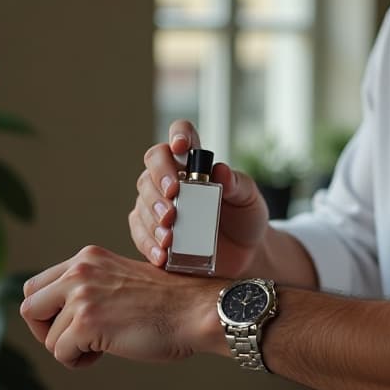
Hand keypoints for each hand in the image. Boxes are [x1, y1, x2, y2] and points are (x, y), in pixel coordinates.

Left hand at [20, 245, 224, 368]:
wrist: (197, 310)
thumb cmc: (168, 304)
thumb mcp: (120, 280)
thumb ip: (91, 287)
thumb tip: (61, 315)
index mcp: (87, 258)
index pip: (38, 286)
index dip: (48, 312)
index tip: (71, 325)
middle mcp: (79, 271)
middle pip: (30, 307)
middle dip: (46, 331)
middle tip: (74, 341)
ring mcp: (81, 295)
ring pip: (48, 337)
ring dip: (70, 350)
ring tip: (101, 347)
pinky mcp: (86, 322)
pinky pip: (61, 353)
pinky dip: (79, 362)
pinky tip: (105, 353)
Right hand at [129, 120, 268, 276]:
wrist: (244, 254)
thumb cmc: (245, 218)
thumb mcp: (249, 199)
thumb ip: (238, 184)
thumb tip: (220, 170)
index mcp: (196, 163)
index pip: (182, 136)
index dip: (178, 134)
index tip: (180, 147)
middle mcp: (173, 178)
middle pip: (153, 165)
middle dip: (159, 183)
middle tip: (172, 207)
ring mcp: (159, 203)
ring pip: (142, 199)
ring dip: (153, 218)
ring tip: (169, 238)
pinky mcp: (152, 230)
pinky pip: (140, 232)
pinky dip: (149, 243)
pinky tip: (162, 254)